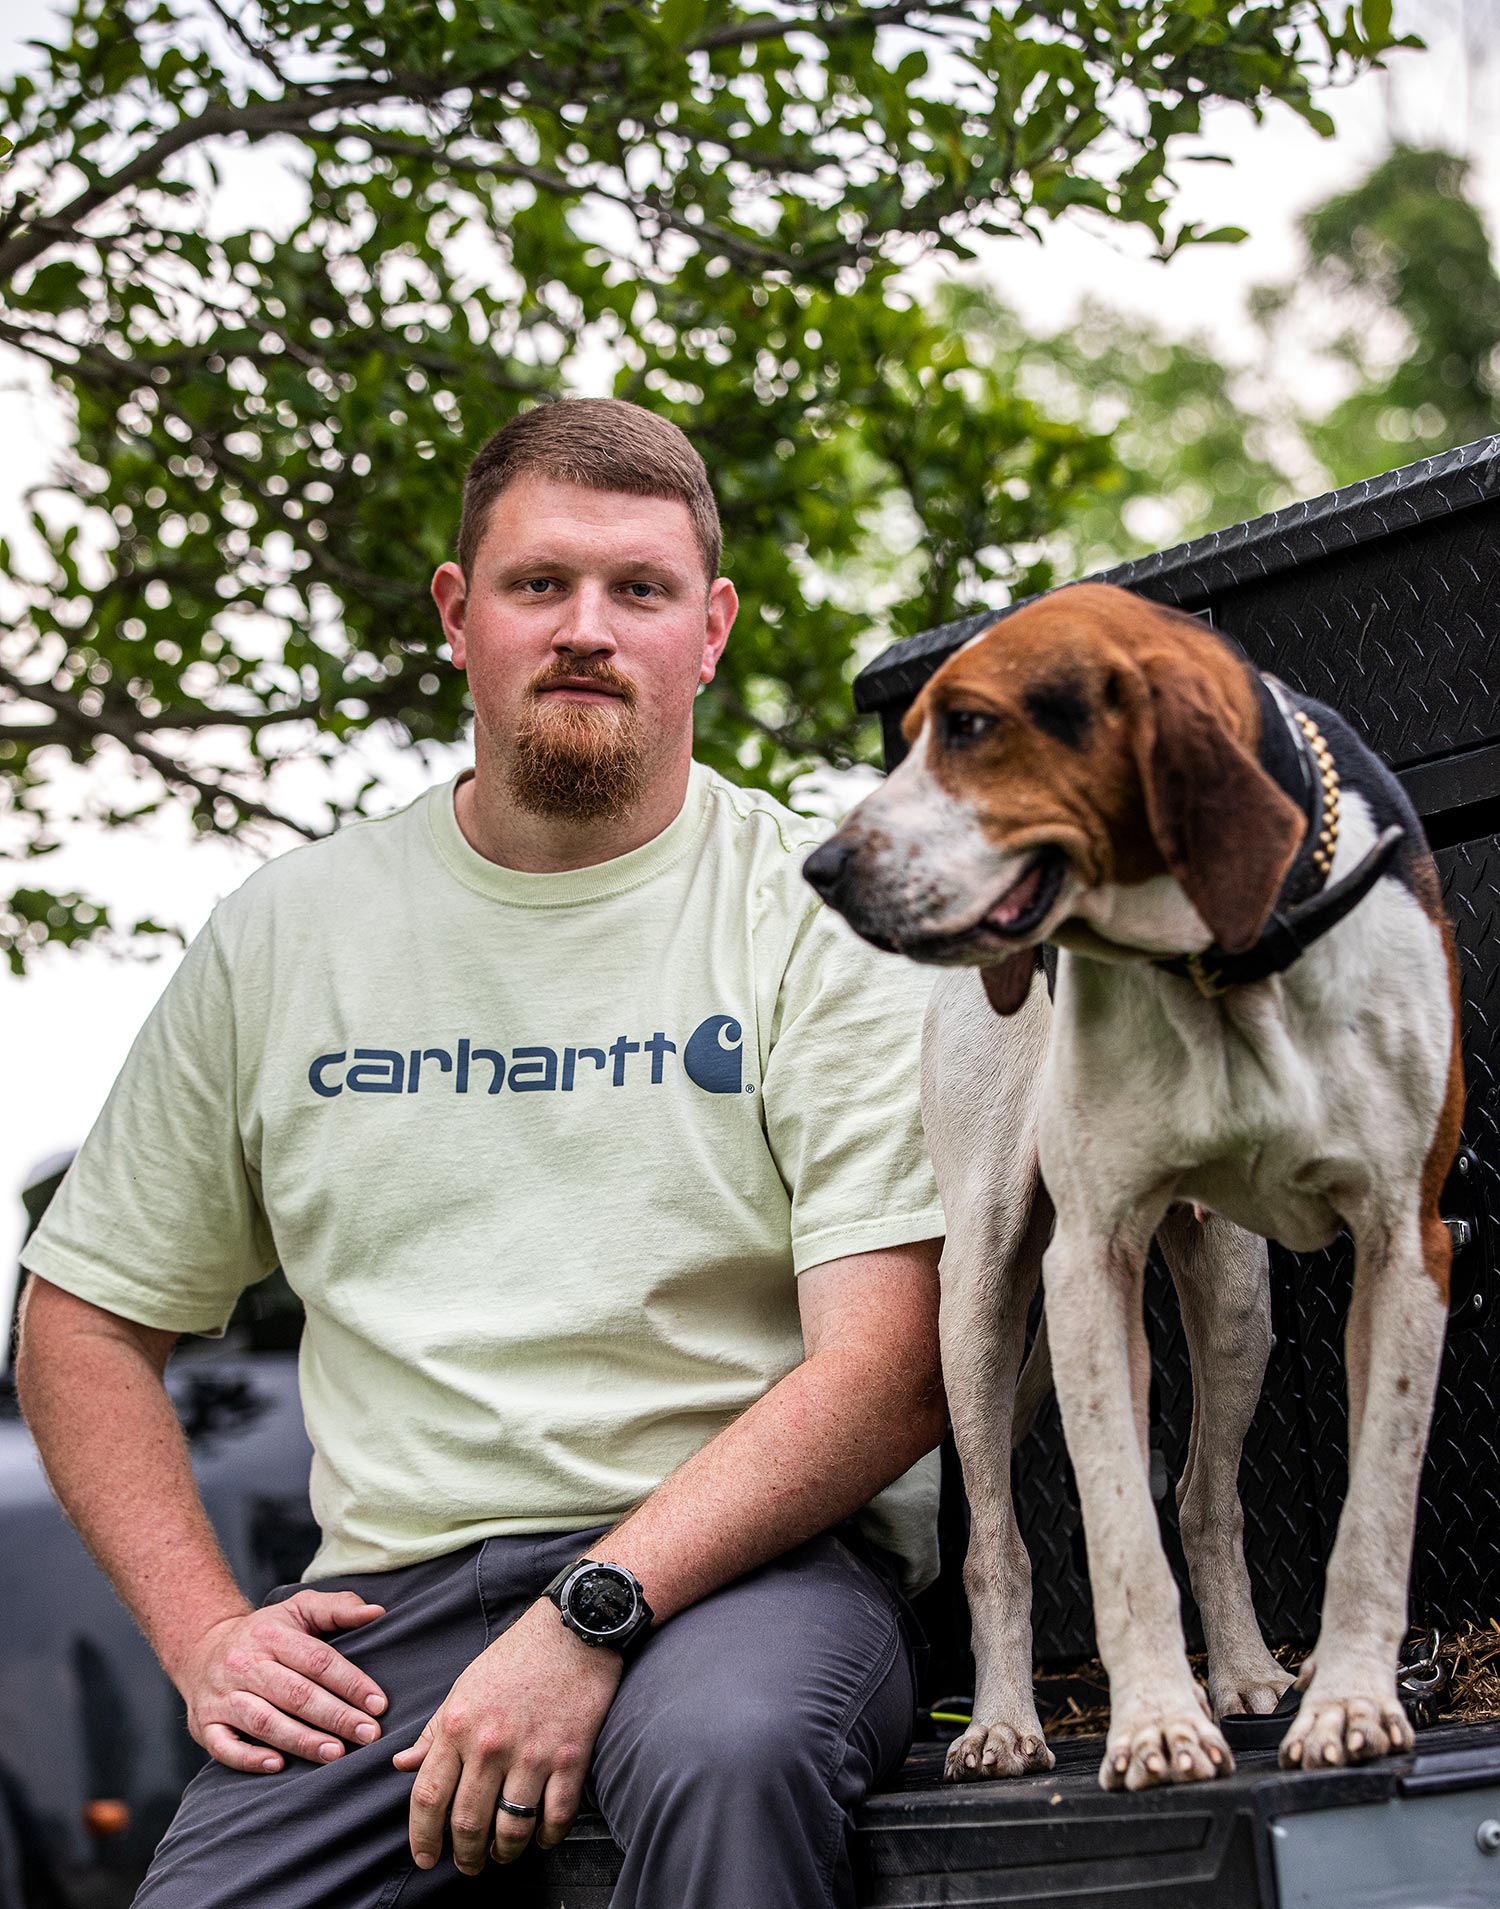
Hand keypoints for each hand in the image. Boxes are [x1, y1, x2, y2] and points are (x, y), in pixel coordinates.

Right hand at [175, 1590, 388, 1772]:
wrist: (201, 1649)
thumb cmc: (265, 1632)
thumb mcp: (298, 1610)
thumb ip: (338, 1608)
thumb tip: (377, 1612)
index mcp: (272, 1635)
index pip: (317, 1660)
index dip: (350, 1683)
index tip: (379, 1704)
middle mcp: (245, 1665)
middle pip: (295, 1693)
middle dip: (336, 1716)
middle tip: (369, 1734)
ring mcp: (223, 1696)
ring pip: (264, 1721)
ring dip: (302, 1740)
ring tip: (336, 1753)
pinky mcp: (205, 1724)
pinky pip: (224, 1746)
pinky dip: (250, 1758)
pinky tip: (278, 1766)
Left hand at [393, 1598, 622, 1874]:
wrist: (572, 1629)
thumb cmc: (516, 1656)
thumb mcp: (464, 1687)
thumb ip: (434, 1731)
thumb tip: (403, 1764)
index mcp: (458, 1725)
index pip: (428, 1797)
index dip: (422, 1838)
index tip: (425, 1858)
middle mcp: (491, 1744)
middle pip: (468, 1823)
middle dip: (465, 1856)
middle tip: (467, 1865)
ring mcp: (533, 1753)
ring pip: (511, 1828)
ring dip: (504, 1853)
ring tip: (502, 1854)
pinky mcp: (571, 1756)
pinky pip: (555, 1817)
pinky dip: (546, 1838)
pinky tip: (540, 1837)